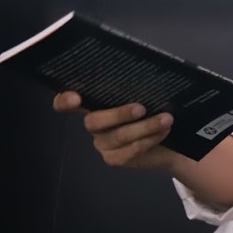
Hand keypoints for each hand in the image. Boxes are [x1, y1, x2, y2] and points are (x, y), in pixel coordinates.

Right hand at [52, 91, 178, 171]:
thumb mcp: (144, 95)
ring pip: (118, 136)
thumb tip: (144, 74)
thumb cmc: (153, 110)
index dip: (64, 101)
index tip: (75, 98)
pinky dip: (149, 139)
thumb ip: (135, 88)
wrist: (167, 142)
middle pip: (93, 121)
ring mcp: (102, 143)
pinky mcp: (114, 159)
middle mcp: (94, 124)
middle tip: (141, 108)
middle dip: (119, 114)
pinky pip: (129, 151)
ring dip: (145, 127)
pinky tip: (163, 131)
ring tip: (166, 119)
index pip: (66, 103)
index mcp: (94, 103)